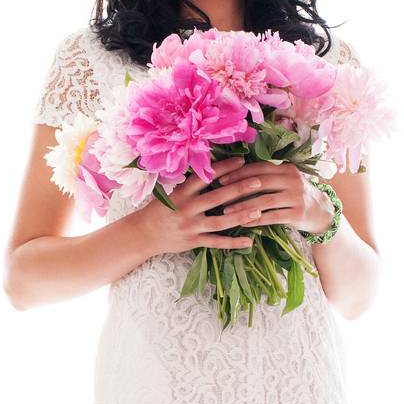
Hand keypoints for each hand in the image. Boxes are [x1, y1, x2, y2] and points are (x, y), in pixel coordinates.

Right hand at [135, 155, 262, 255]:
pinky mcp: (193, 241)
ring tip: (259, 210)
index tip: (241, 161)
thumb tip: (214, 169)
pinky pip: (216, 242)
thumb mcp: (173, 193)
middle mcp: (187, 208)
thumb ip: (192, 185)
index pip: (206, 176)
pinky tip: (249, 241)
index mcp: (182, 192)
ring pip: (220, 221)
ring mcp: (191, 226)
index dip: (224, 168)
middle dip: (239, 189)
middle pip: (217, 197)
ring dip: (240, 216)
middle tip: (258, 182)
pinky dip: (233, 243)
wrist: (144, 234)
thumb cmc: (161, 210)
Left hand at [214, 160, 332, 232]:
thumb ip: (267, 176)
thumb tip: (236, 172)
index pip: (259, 168)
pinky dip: (256, 220)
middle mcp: (293, 180)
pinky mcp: (298, 214)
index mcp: (287, 168)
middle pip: (260, 183)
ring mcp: (296, 197)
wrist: (321, 212)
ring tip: (227, 212)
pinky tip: (243, 223)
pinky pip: (272, 217)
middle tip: (219, 195)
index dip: (239, 173)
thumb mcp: (285, 180)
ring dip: (243, 206)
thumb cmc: (295, 195)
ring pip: (265, 201)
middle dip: (238, 189)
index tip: (220, 179)